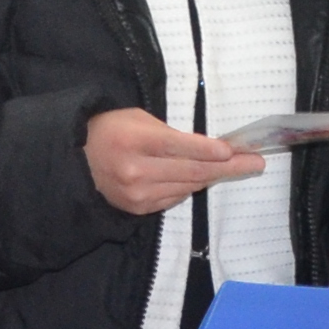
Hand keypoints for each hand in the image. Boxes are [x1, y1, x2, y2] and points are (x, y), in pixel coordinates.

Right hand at [84, 108, 256, 217]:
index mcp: (134, 140)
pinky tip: (198, 177)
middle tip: (254, 162)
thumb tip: (211, 150)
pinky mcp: (138, 208)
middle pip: (191, 171)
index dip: (211, 150)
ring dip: (212, 177)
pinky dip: (189, 186)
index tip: (234, 151)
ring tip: (236, 168)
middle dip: (227, 167)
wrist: (75, 160)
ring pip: (187, 186)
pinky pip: (174, 197)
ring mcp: (137, 193)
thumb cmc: (110, 130)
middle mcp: (136, 170)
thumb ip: (171, 135)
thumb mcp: (137, 119)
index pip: (181, 147)